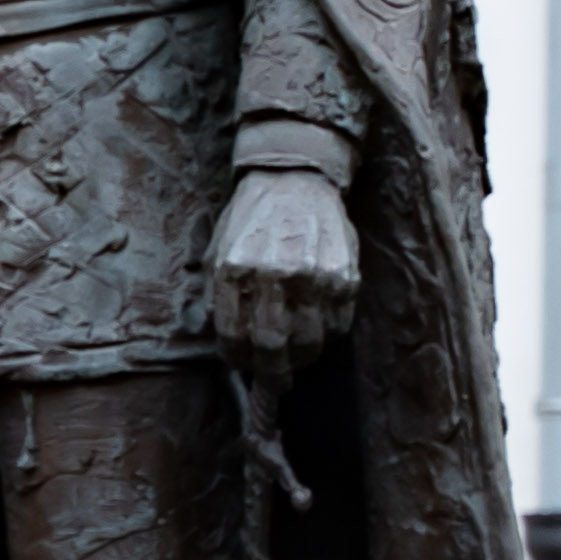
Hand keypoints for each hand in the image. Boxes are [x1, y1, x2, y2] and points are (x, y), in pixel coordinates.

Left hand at [214, 167, 359, 362]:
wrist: (294, 179)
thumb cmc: (252, 218)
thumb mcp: (218, 250)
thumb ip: (215, 294)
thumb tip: (219, 337)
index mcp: (236, 268)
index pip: (234, 335)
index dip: (238, 359)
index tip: (243, 365)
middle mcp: (275, 274)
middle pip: (273, 346)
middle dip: (273, 372)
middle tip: (275, 380)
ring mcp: (313, 276)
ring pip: (310, 342)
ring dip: (303, 358)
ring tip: (298, 356)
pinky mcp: (344, 276)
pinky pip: (339, 325)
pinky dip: (329, 336)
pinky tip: (319, 328)